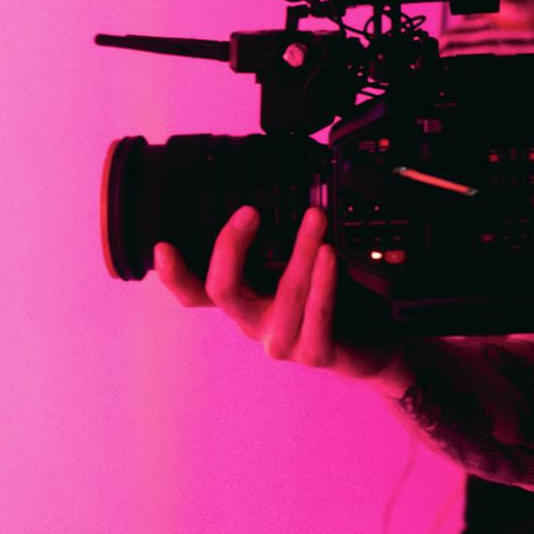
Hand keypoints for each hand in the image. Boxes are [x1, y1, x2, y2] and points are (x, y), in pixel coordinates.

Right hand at [154, 205, 400, 383]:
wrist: (370, 343)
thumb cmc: (327, 296)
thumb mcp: (295, 265)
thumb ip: (277, 239)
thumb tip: (274, 181)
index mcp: (242, 299)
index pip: (195, 292)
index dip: (174, 275)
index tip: (163, 246)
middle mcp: (253, 321)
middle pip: (223, 292)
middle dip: (230, 249)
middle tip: (249, 211)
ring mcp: (282, 340)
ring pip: (284, 295)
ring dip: (300, 251)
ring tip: (315, 218)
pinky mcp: (315, 353)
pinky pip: (317, 317)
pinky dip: (324, 282)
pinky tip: (329, 256)